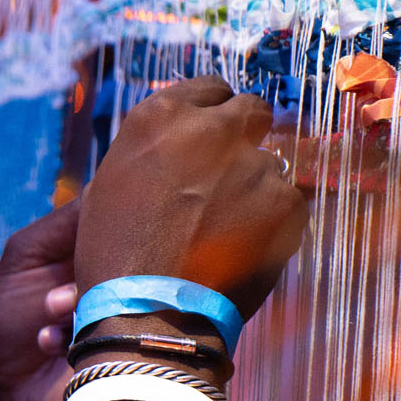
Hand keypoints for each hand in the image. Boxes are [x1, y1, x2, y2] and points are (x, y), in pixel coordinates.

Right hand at [75, 76, 309, 317]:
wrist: (148, 311)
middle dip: (245, 136)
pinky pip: (287, 202)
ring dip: (254, 187)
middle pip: (252, 111)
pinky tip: (240, 248)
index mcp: (160, 116)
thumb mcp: (113, 184)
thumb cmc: (117, 253)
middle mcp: (211, 128)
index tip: (210, 138)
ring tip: (223, 231)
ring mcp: (254, 163)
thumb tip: (187, 141)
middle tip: (229, 174)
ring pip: (269, 164)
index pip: (211, 89)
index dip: (212, 115)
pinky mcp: (287, 201)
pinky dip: (270, 223)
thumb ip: (157, 149)